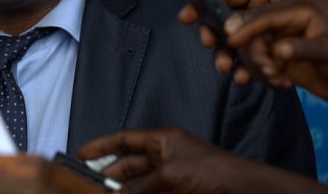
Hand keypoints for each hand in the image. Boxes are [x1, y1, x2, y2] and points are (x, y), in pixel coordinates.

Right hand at [78, 127, 247, 193]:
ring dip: (123, 190)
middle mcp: (164, 157)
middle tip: (89, 184)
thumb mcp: (170, 175)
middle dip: (109, 174)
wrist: (246, 191)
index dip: (102, 145)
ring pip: (138, 184)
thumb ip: (140, 186)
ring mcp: (171, 178)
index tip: (81, 154)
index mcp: (163, 141)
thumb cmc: (214, 172)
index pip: (125, 139)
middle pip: (128, 164)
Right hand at [178, 0, 327, 103]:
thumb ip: (281, 35)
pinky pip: (244, 63)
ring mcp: (263, 36)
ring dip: (235, 62)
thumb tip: (242, 38)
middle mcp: (264, 12)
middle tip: (216, 53)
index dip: (204, 3)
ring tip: (240, 75)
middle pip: (224, 20)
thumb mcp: (321, 35)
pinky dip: (248, 74)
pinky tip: (257, 82)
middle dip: (217, 39)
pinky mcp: (266, 57)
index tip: (186, 17)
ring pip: (232, 46)